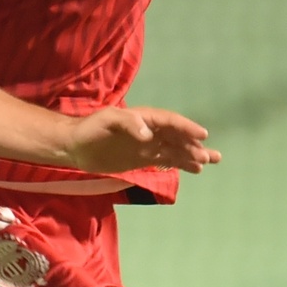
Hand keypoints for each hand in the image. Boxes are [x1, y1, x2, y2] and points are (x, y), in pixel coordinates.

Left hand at [66, 107, 218, 174]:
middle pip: (177, 137)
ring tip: (211, 161)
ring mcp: (147, 145)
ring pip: (175, 149)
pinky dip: (180, 163)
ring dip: (192, 155)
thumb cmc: (90, 128)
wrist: (75, 146)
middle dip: (194, 145)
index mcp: (144, 117)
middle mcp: (150, 130)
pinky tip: (194, 169)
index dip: (186, 128)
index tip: (202, 135)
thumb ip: (128, 124)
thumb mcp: (107, 120)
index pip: (170, 122)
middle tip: (211, 156)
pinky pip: (166, 160)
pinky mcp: (142, 158)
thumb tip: (148, 136)